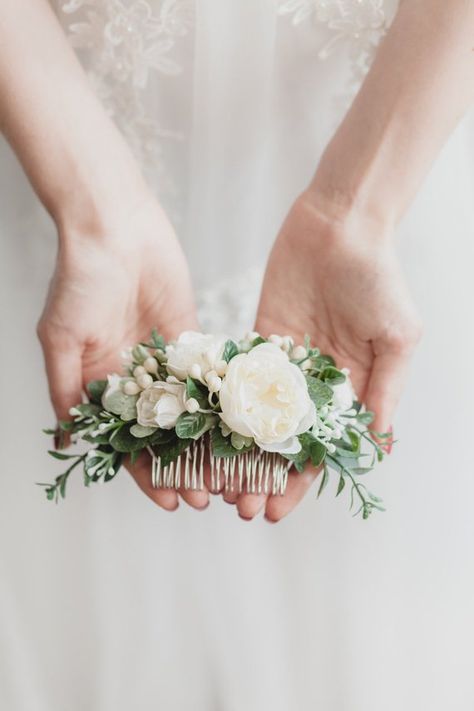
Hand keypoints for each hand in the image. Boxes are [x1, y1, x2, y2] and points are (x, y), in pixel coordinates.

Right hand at [37, 192, 208, 510]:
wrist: (114, 229)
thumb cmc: (79, 282)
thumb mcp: (61, 340)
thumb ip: (67, 391)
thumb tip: (70, 441)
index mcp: (101, 385)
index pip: (126, 441)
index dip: (145, 473)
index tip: (167, 501)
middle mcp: (135, 379)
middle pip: (163, 434)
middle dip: (183, 465)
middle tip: (208, 496)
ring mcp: (165, 361)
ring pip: (192, 412)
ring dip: (209, 443)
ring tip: (232, 473)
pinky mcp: (192, 338)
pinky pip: (210, 377)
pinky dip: (225, 404)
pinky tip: (244, 429)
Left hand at [233, 192, 421, 521]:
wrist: (341, 226)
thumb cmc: (378, 279)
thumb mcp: (396, 338)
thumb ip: (383, 390)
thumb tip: (377, 446)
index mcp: (348, 388)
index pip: (319, 446)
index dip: (300, 481)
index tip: (278, 511)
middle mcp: (311, 383)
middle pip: (281, 440)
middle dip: (262, 475)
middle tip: (239, 507)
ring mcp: (281, 362)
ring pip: (253, 416)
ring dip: (235, 451)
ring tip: (215, 483)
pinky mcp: (257, 337)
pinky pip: (235, 377)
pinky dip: (219, 406)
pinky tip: (201, 434)